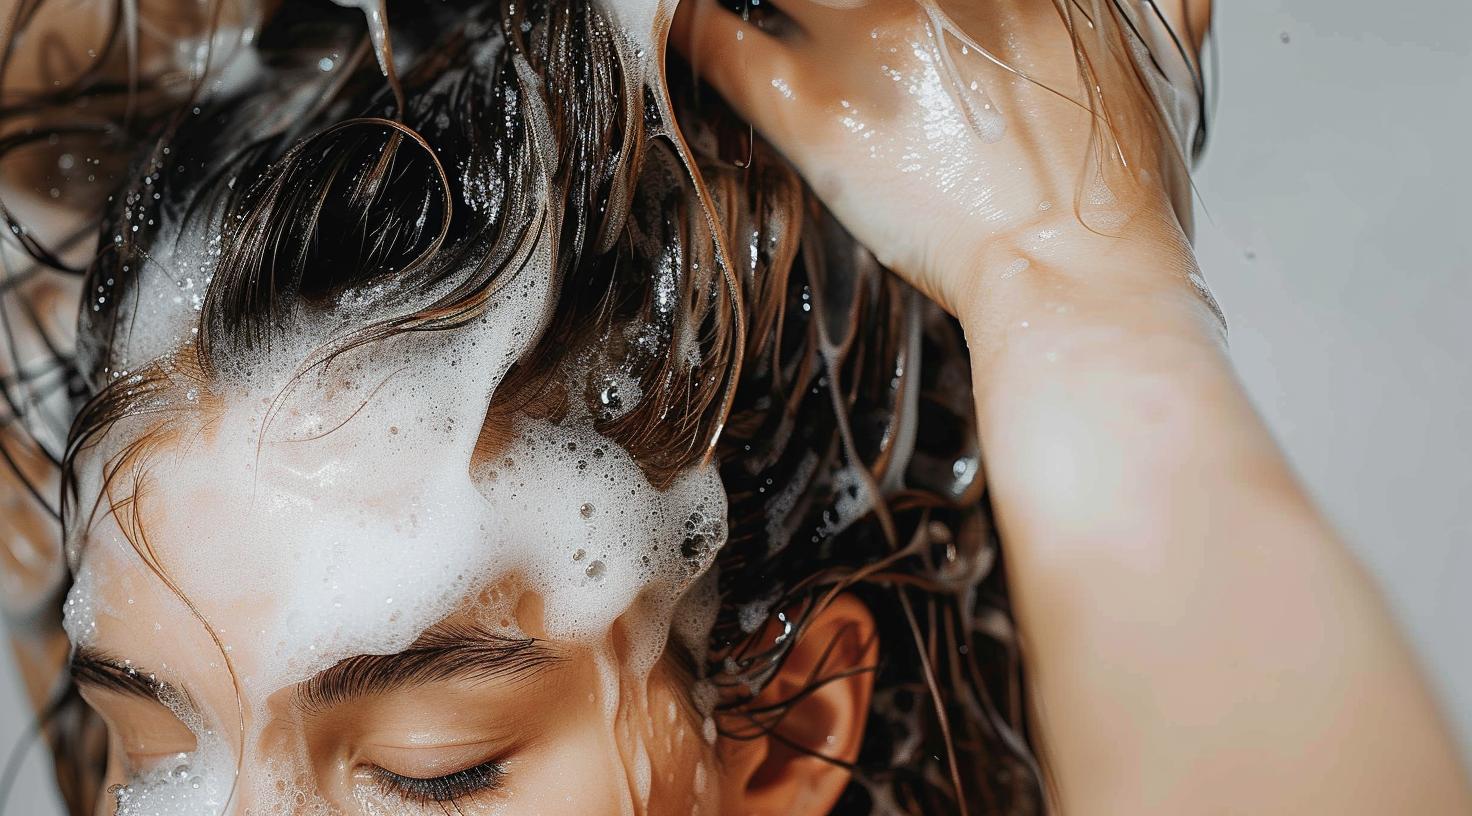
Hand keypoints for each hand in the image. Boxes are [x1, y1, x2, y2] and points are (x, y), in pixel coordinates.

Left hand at [672, 0, 1201, 318]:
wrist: (1080, 282)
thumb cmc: (1118, 196)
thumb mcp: (1158, 71)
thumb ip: (1159, 11)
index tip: (908, 2)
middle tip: (837, 18)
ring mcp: (873, 45)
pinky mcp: (820, 117)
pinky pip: (724, 46)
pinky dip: (693, 31)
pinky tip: (687, 27)